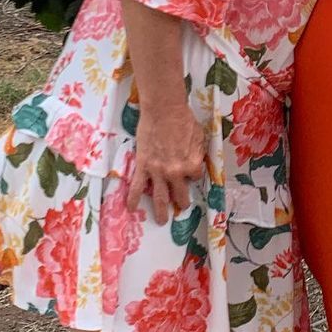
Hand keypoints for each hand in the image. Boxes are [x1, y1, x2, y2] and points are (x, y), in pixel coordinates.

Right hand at [128, 102, 205, 222]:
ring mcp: (159, 171)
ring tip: (161, 220)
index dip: (193, 173)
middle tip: (181, 206)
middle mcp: (176, 172)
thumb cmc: (183, 119)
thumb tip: (196, 158)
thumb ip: (197, 151)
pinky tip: (131, 208)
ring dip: (160, 210)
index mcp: (192, 164)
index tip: (190, 170)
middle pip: (180, 193)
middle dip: (181, 201)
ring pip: (160, 197)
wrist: (164, 110)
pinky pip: (138, 187)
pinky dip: (133, 198)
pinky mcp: (143, 166)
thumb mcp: (199, 135)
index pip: (196, 176)